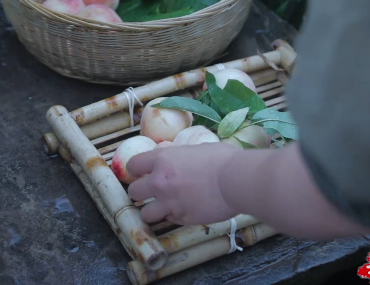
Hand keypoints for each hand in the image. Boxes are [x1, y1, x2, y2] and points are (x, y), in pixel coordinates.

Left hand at [126, 142, 241, 225]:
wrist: (236, 180)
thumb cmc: (223, 159)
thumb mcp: (196, 149)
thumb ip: (179, 155)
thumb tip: (173, 155)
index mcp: (162, 160)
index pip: (133, 165)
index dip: (135, 170)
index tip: (139, 173)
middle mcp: (160, 182)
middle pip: (134, 191)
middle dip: (139, 192)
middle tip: (149, 193)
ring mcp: (169, 202)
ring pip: (146, 213)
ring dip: (152, 211)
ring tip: (161, 208)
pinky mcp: (182, 218)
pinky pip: (169, 220)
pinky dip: (173, 217)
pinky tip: (184, 211)